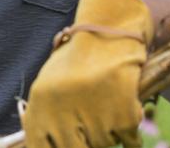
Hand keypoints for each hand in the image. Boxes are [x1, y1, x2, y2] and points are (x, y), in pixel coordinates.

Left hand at [21, 0, 152, 147]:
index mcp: (42, 106)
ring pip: (103, 146)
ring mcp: (96, 118)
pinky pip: (129, 143)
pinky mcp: (125, 118)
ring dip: (106, 136)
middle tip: (89, 131)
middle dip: (83, 143)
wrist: (109, 32)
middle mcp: (65, 114)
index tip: (62, 144)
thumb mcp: (49, 82)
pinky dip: (130, 138)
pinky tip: (126, 122)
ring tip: (106, 112)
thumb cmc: (78, 57)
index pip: (39, 146)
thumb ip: (44, 116)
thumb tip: (42, 144)